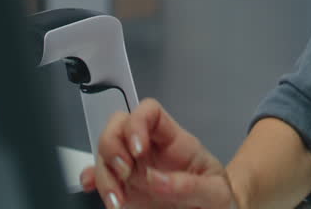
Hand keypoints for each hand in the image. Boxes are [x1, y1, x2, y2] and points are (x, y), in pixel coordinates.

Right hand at [79, 98, 237, 208]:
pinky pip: (98, 175)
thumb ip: (191, 186)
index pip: (150, 112)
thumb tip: (157, 179)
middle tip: (124, 171)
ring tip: (117, 199)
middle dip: (112, 145)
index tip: (137, 149)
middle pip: (118, 125)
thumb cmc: (219, 198)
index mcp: (174, 141)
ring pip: (104, 152)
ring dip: (103, 172)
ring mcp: (134, 168)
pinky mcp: (124, 188)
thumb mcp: (217, 192)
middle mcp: (150, 150)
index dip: (137, 122)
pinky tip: (92, 189)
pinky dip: (91, 180)